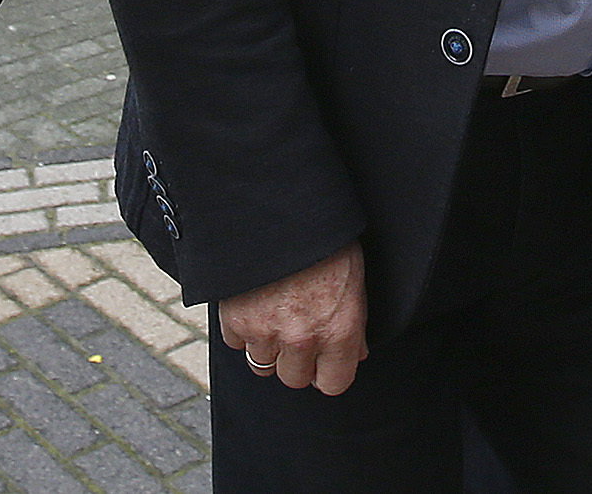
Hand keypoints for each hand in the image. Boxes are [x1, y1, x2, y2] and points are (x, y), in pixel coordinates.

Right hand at [221, 243, 365, 393]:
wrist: (281, 206)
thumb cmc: (324, 236)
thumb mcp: (354, 277)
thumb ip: (354, 322)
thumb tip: (356, 351)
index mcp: (340, 330)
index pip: (334, 384)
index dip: (328, 372)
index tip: (323, 361)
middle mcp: (304, 339)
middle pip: (295, 379)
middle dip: (296, 360)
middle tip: (296, 333)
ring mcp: (266, 331)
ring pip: (263, 365)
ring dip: (267, 346)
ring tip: (273, 315)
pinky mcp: (235, 319)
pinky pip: (236, 342)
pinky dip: (241, 328)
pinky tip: (253, 302)